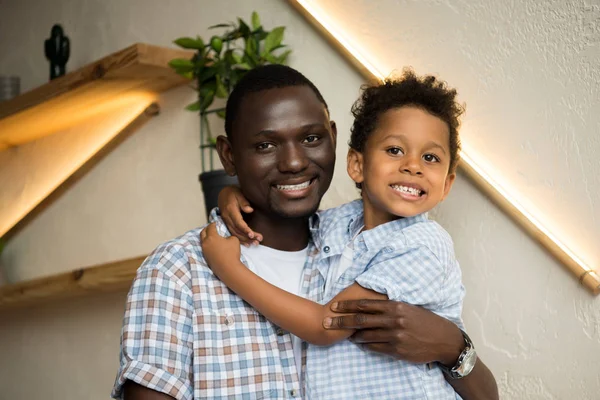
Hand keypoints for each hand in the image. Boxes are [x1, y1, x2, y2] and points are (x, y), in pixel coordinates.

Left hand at [200, 223, 240, 272]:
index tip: (215, 223)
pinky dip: (207, 244)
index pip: (210, 227)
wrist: (228, 268)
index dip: (213, 224)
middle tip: (211, 228)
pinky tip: (213, 245)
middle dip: (206, 229)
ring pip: (202, 241)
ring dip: (206, 237)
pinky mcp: (206, 257)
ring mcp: (204, 251)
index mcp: (211, 237)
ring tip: (211, 236)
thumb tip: (225, 239)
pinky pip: (205, 248)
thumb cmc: (231, 253)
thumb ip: (228, 236)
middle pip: (202, 233)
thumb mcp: (234, 240)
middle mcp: (205, 243)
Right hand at [218, 186, 262, 245]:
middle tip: (258, 241)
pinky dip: (240, 240)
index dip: (245, 230)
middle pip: (237, 230)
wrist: (223, 193)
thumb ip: (244, 202)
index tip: (252, 235)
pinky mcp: (227, 224)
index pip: (238, 222)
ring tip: (255, 244)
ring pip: (235, 234)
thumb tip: (250, 210)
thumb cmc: (233, 193)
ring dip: (245, 240)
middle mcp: (227, 218)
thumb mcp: (239, 193)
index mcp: (230, 210)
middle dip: (247, 237)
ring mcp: (226, 222)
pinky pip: (233, 233)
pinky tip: (247, 244)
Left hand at [324, 300, 463, 365]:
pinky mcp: (397, 350)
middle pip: (361, 320)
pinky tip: (360, 343)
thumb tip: (371, 302)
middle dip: (341, 321)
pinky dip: (365, 345)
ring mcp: (395, 336)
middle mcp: (394, 320)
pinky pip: (375, 348)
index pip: (365, 304)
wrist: (443, 339)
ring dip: (353, 335)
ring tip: (345, 334)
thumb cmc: (425, 321)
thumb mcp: (409, 307)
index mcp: (395, 306)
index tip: (334, 306)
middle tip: (327, 322)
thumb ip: (390, 305)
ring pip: (366, 335)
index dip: (347, 305)